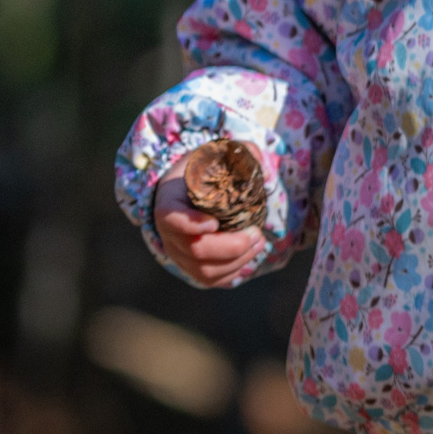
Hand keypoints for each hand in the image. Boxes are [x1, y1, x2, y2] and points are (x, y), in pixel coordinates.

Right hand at [153, 148, 266, 287]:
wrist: (188, 190)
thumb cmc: (204, 171)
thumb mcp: (217, 154)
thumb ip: (241, 153)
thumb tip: (265, 169)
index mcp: (169, 202)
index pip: (171, 219)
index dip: (190, 224)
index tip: (214, 222)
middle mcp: (167, 233)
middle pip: (195, 250)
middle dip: (232, 246)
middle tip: (257, 234)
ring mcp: (177, 253)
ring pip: (204, 270)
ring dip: (238, 260)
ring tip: (259, 242)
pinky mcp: (190, 267)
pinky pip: (210, 280)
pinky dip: (234, 272)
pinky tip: (250, 255)